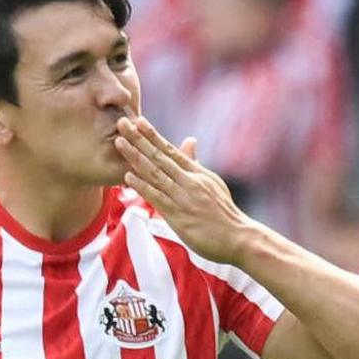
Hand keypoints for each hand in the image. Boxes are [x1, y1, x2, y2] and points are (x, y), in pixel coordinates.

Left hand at [114, 117, 250, 263]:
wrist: (239, 237)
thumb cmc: (224, 214)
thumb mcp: (212, 183)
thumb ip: (196, 164)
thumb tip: (189, 141)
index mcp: (197, 173)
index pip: (171, 151)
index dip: (153, 135)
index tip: (138, 121)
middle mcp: (189, 181)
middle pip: (159, 156)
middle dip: (139, 139)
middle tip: (122, 123)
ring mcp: (184, 197)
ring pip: (155, 173)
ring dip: (135, 157)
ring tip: (119, 142)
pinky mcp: (179, 216)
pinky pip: (157, 197)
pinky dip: (143, 186)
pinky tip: (128, 176)